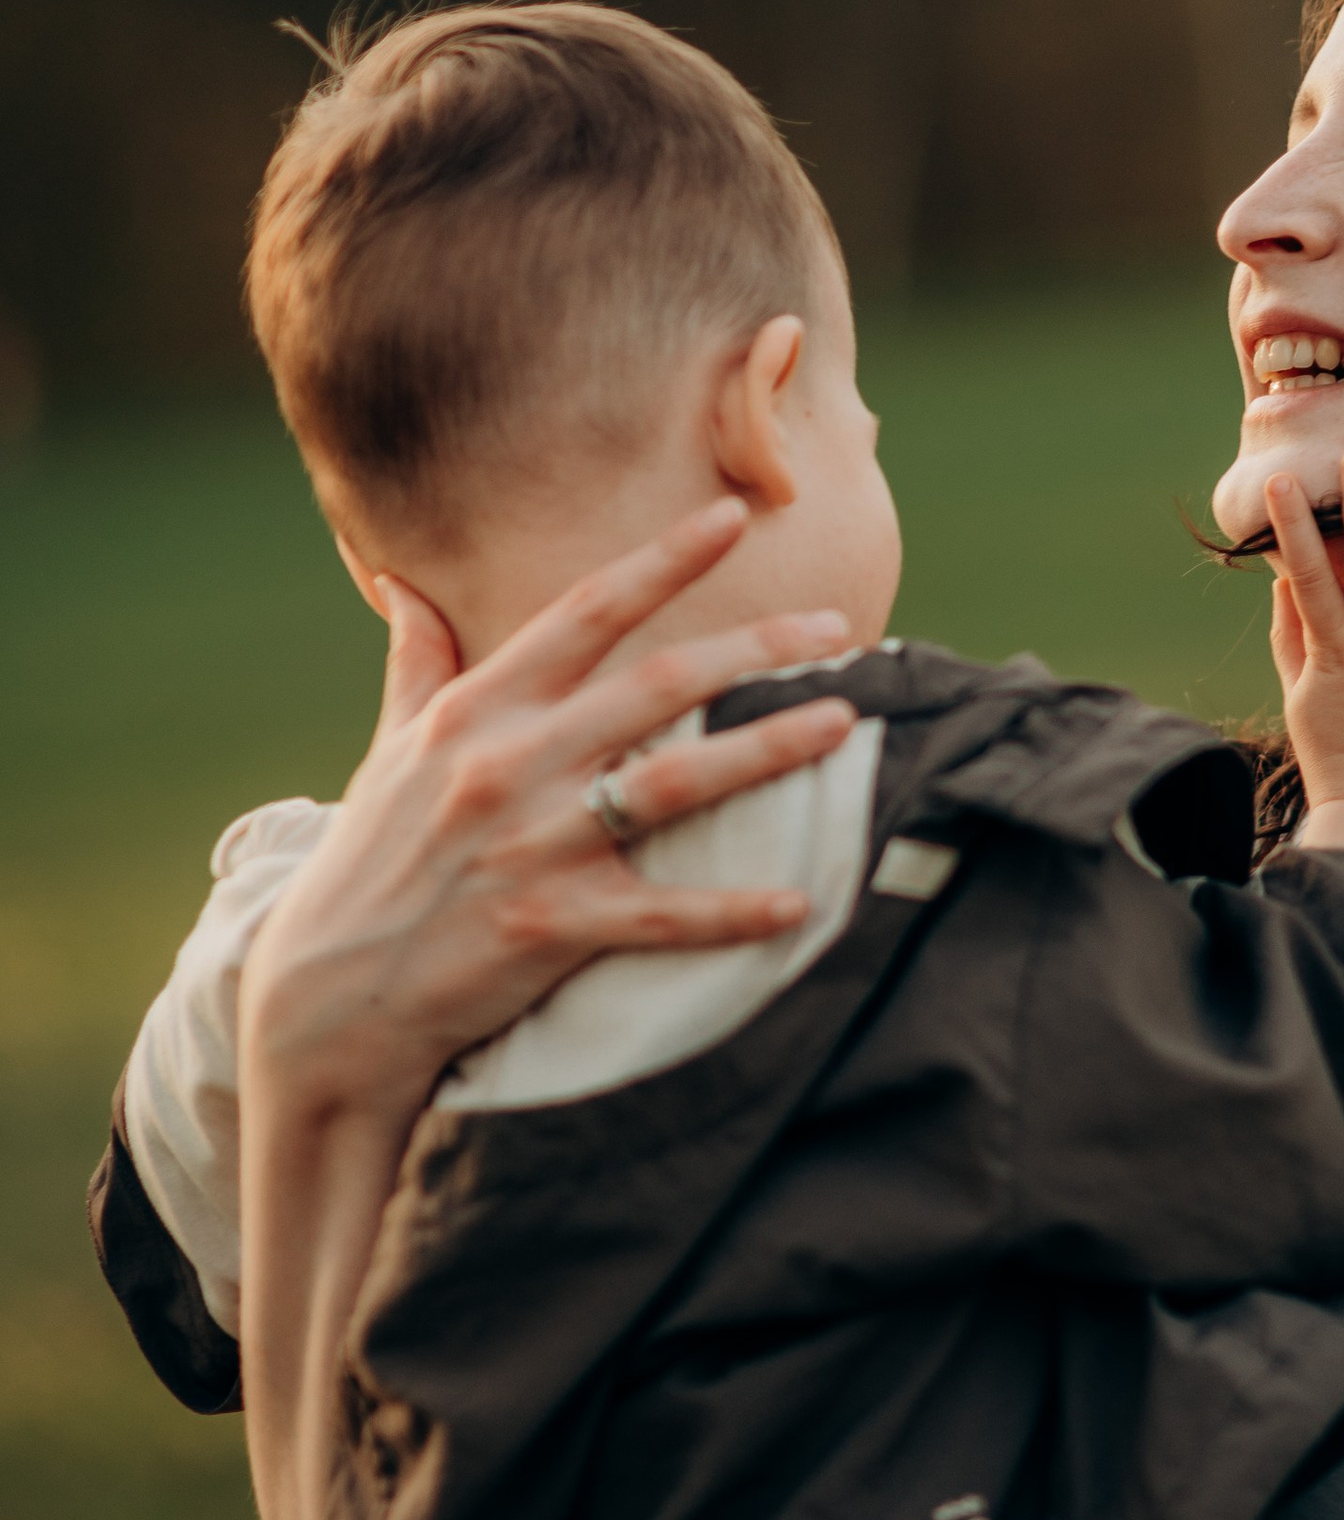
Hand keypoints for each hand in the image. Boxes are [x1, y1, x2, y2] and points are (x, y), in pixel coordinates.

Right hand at [240, 498, 859, 1133]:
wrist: (325, 1000)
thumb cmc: (369, 866)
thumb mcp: (388, 752)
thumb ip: (414, 666)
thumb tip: (404, 586)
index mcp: (475, 711)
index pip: (584, 611)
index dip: (662, 559)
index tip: (734, 519)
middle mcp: (507, 763)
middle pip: (656, 683)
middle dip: (755, 647)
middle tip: (835, 627)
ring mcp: (530, 844)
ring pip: (674, 781)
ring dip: (767, 748)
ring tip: (841, 722)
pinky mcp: (547, 927)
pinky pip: (661, 914)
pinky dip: (731, 910)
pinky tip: (796, 901)